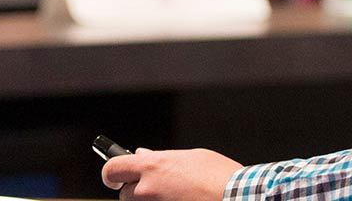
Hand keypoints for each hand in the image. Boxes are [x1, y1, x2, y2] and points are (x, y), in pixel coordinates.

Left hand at [102, 147, 240, 200]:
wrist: (239, 198)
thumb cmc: (220, 177)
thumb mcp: (191, 157)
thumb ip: (162, 158)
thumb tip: (143, 155)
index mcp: (152, 166)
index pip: (113, 169)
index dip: (112, 173)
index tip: (114, 177)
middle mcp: (148, 190)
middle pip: (126, 194)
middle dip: (137, 192)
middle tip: (157, 190)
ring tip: (176, 197)